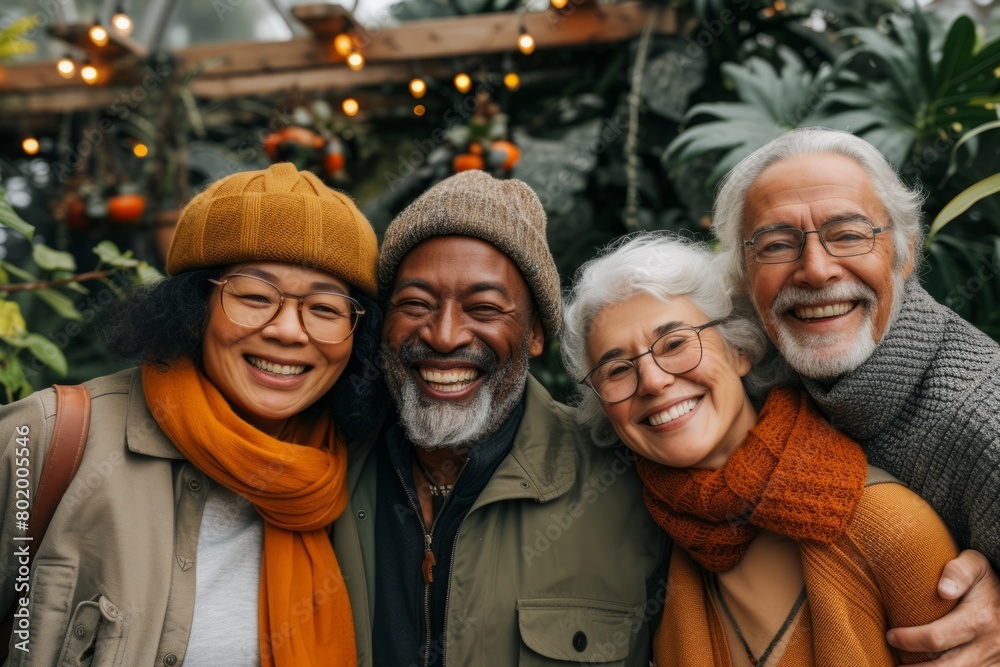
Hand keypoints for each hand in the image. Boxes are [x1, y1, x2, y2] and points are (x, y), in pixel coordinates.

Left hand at [886, 549, 999, 665]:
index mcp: (980, 619)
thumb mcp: (975, 565)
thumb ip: (958, 572)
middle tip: (894, 664)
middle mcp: (988, 645)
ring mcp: (994, 660)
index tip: (890, 636)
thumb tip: (944, 590)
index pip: (936, 638)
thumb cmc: (984, 579)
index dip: (909, 640)